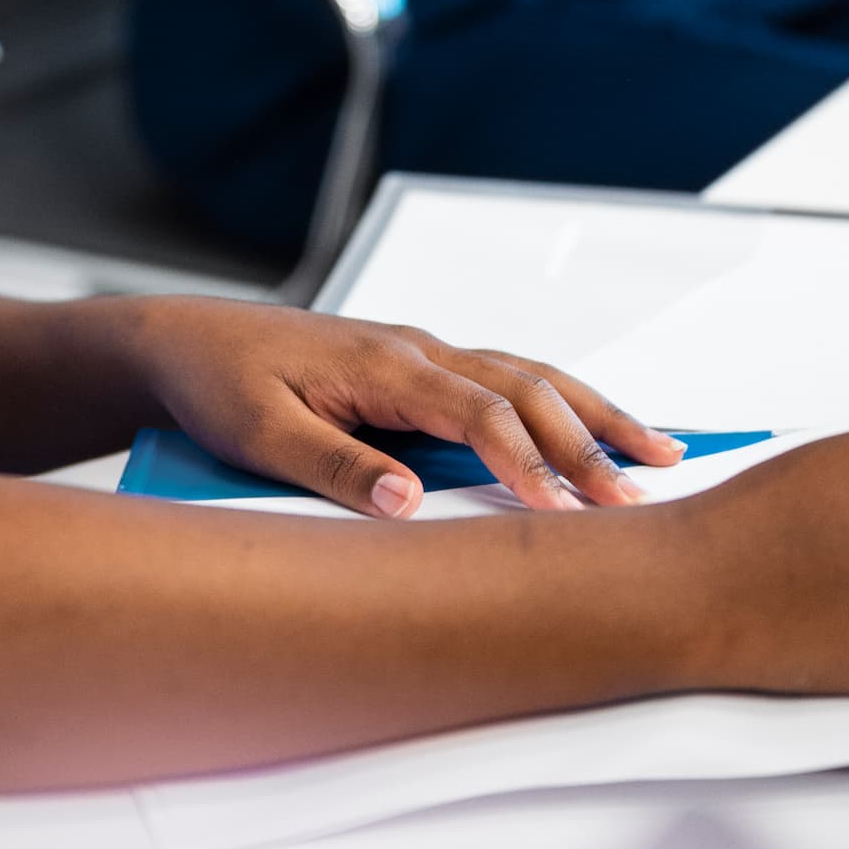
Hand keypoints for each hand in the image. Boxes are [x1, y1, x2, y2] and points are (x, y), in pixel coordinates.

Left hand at [116, 298, 681, 517]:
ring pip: (529, 377)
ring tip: (661, 450)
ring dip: (594, 413)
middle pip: (526, 389)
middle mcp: (417, 351)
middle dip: (588, 441)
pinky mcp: (420, 368)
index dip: (525, 461)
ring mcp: (423, 354)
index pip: (479, 413)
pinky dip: (561, 402)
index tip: (562, 509)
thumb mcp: (257, 433)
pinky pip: (508, 380)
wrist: (188, 339)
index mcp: (384, 366)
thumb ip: (331, 466)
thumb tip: (407, 503)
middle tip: (644, 491)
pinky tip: (595, 428)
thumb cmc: (219, 384)